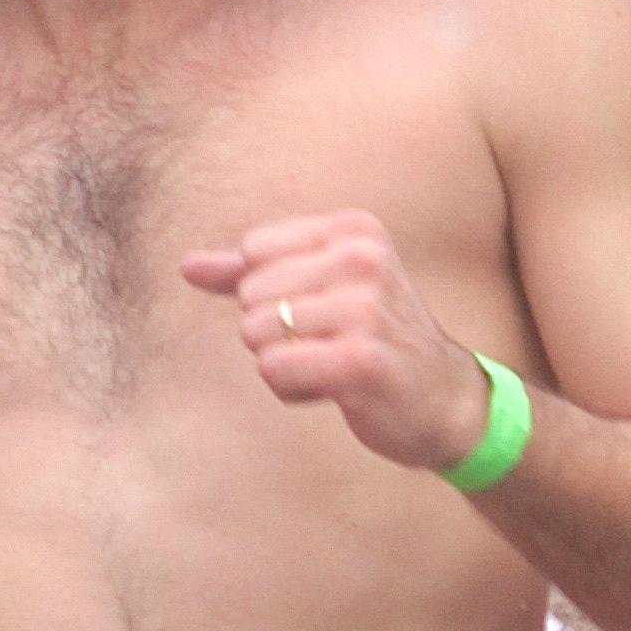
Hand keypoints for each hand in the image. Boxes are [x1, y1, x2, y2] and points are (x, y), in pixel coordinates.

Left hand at [181, 212, 495, 472]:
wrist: (444, 400)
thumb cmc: (373, 341)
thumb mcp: (320, 290)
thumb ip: (249, 273)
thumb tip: (186, 265)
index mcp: (354, 230)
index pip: (254, 250)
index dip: (268, 294)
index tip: (319, 311)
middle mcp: (363, 259)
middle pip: (251, 295)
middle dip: (274, 333)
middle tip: (327, 345)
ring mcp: (366, 309)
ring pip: (258, 334)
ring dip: (282, 364)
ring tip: (331, 367)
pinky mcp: (361, 360)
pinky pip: (275, 370)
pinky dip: (291, 390)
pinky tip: (333, 391)